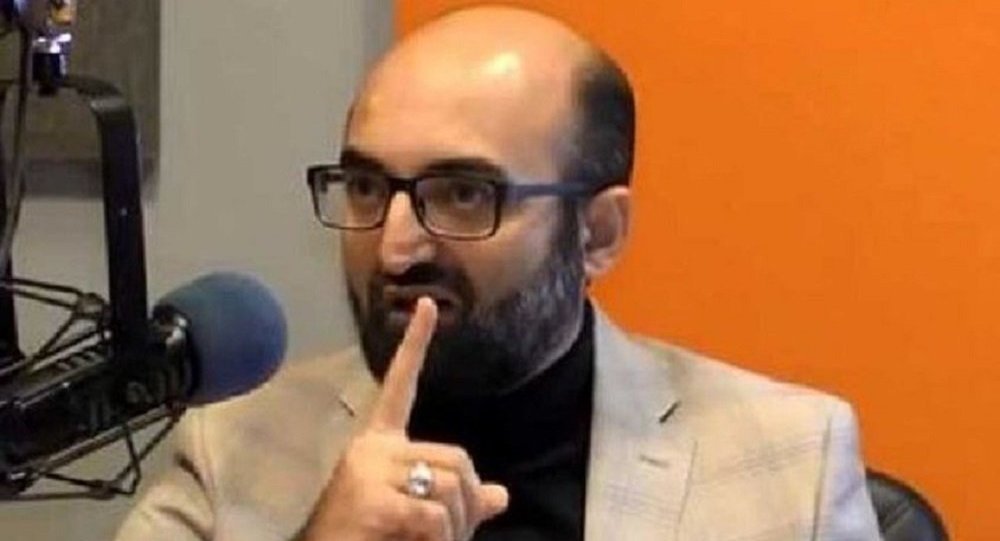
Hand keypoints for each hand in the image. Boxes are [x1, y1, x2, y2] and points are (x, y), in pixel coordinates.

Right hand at [301, 298, 508, 540]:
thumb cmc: (371, 539)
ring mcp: (368, 469)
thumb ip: (455, 502)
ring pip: (450, 486)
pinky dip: (440, 536)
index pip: (400, 385)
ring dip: (456, 526)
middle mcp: (372, 448)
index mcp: (379, 444)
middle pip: (457, 459)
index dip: (416, 345)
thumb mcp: (416, 516)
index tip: (426, 305)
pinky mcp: (370, 498)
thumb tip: (501, 495)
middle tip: (456, 534)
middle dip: (469, 503)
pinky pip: (432, 512)